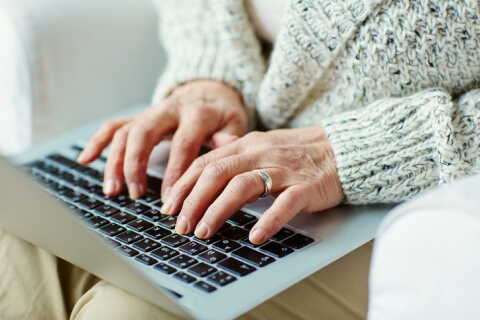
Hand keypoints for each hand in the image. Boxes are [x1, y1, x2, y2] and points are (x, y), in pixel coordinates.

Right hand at [77, 80, 246, 198]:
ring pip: (125, 132)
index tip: (170, 199)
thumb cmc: (223, 113)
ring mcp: (151, 112)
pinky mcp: (140, 116)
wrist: (210, 90)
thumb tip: (227, 146)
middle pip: (144, 133)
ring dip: (115, 161)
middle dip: (136, 165)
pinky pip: (114, 125)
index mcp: (197, 113)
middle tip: (136, 194)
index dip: (175, 172)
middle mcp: (170, 109)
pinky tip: (85, 160)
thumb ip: (229, 135)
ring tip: (113, 190)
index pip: (183, 143)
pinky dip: (98, 142)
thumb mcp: (235, 122)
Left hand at [162, 126, 342, 243]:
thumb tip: (210, 151)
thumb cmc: (299, 151)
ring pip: (243, 186)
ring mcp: (283, 169)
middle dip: (193, 201)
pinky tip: (255, 235)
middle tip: (181, 226)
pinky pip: (284, 203)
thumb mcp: (263, 143)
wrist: (341, 148)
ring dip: (219, 210)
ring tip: (205, 232)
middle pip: (217, 174)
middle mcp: (260, 153)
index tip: (169, 207)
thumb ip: (236, 149)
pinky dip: (268, 219)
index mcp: (247, 145)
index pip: (206, 162)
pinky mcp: (306, 186)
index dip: (184, 185)